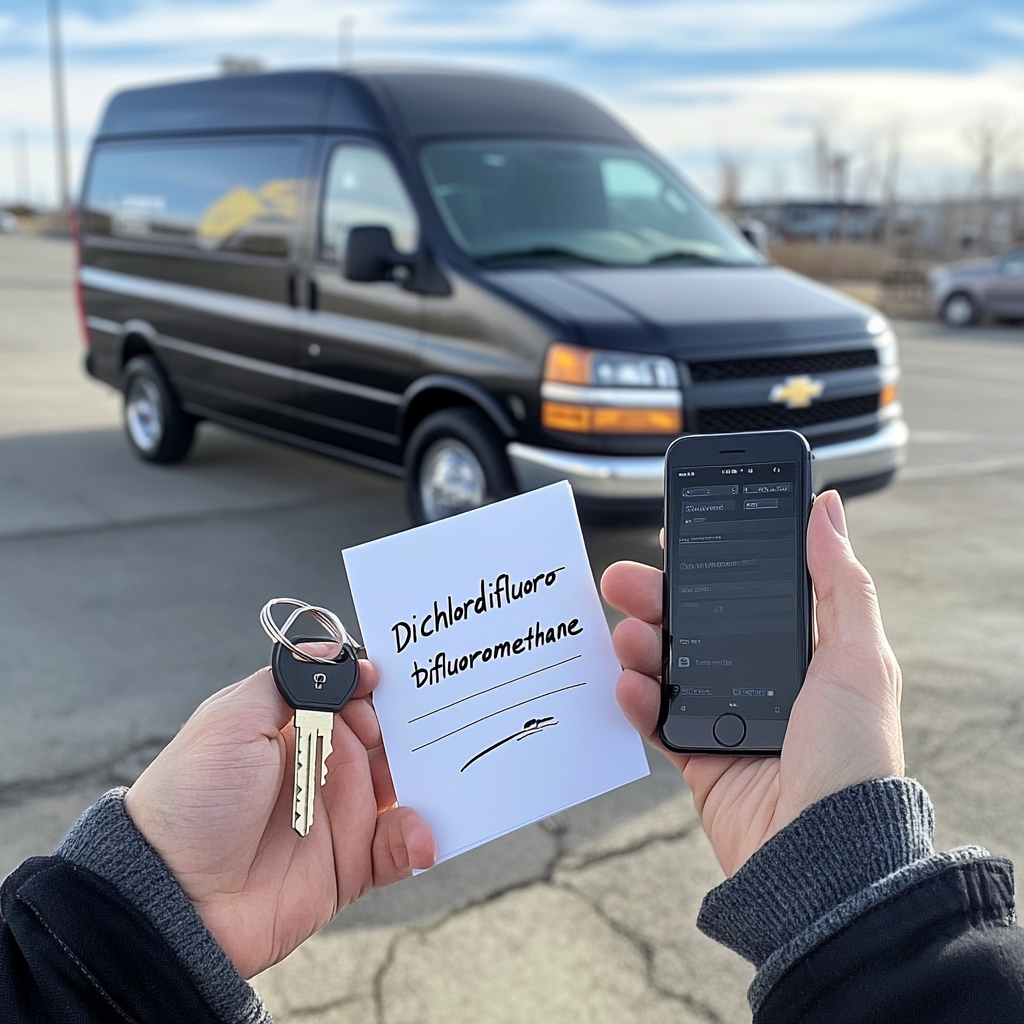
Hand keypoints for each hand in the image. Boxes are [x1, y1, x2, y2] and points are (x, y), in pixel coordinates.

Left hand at [124, 647, 434, 977]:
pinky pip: (399, 849)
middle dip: (414, 729)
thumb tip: (334, 651)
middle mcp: (323, 767)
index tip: (394, 685)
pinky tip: (419, 837)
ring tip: (436, 781)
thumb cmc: (194, 799)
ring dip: (426, 781)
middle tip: (431, 729)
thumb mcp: (233, 719)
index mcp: (295, 727)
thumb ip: (289, 680)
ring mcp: (340, 816)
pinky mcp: (351, 865)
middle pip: (388, 738)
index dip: (377, 688)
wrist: (173, 898)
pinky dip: (418, 840)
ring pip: (403, 787)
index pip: (352, 695)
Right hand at [601, 490, 902, 876]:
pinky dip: (636, 699)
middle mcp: (759, 680)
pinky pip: (654, 718)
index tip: (676, 534)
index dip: (709, 562)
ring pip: (665, 664)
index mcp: (799, 653)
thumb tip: (827, 508)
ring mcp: (724, 717)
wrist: (822, 853)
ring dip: (639, 643)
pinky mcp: (696, 755)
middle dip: (654, 597)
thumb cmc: (853, 756)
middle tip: (621, 579)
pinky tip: (630, 684)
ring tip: (627, 636)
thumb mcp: (860, 658)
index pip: (745, 593)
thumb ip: (839, 581)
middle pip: (693, 623)